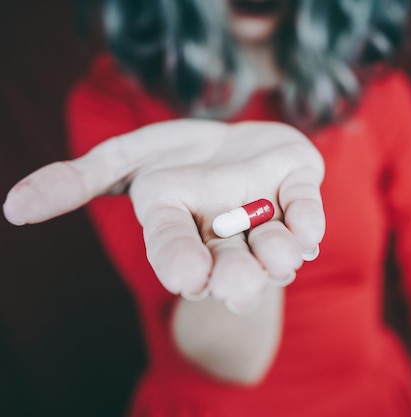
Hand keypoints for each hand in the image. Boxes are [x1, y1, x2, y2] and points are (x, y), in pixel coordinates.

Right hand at [3, 120, 324, 310]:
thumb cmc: (180, 155)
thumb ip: (78, 181)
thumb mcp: (126, 160)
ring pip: (274, 247)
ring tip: (281, 255)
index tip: (188, 276)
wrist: (239, 140)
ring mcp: (267, 214)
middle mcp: (226, 234)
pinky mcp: (299, 191)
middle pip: (230, 265)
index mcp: (183, 228)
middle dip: (235, 278)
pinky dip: (308, 222)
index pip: (174, 249)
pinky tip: (307, 232)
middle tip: (237, 287)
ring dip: (279, 255)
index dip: (179, 262)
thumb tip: (12, 207)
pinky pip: (307, 211)